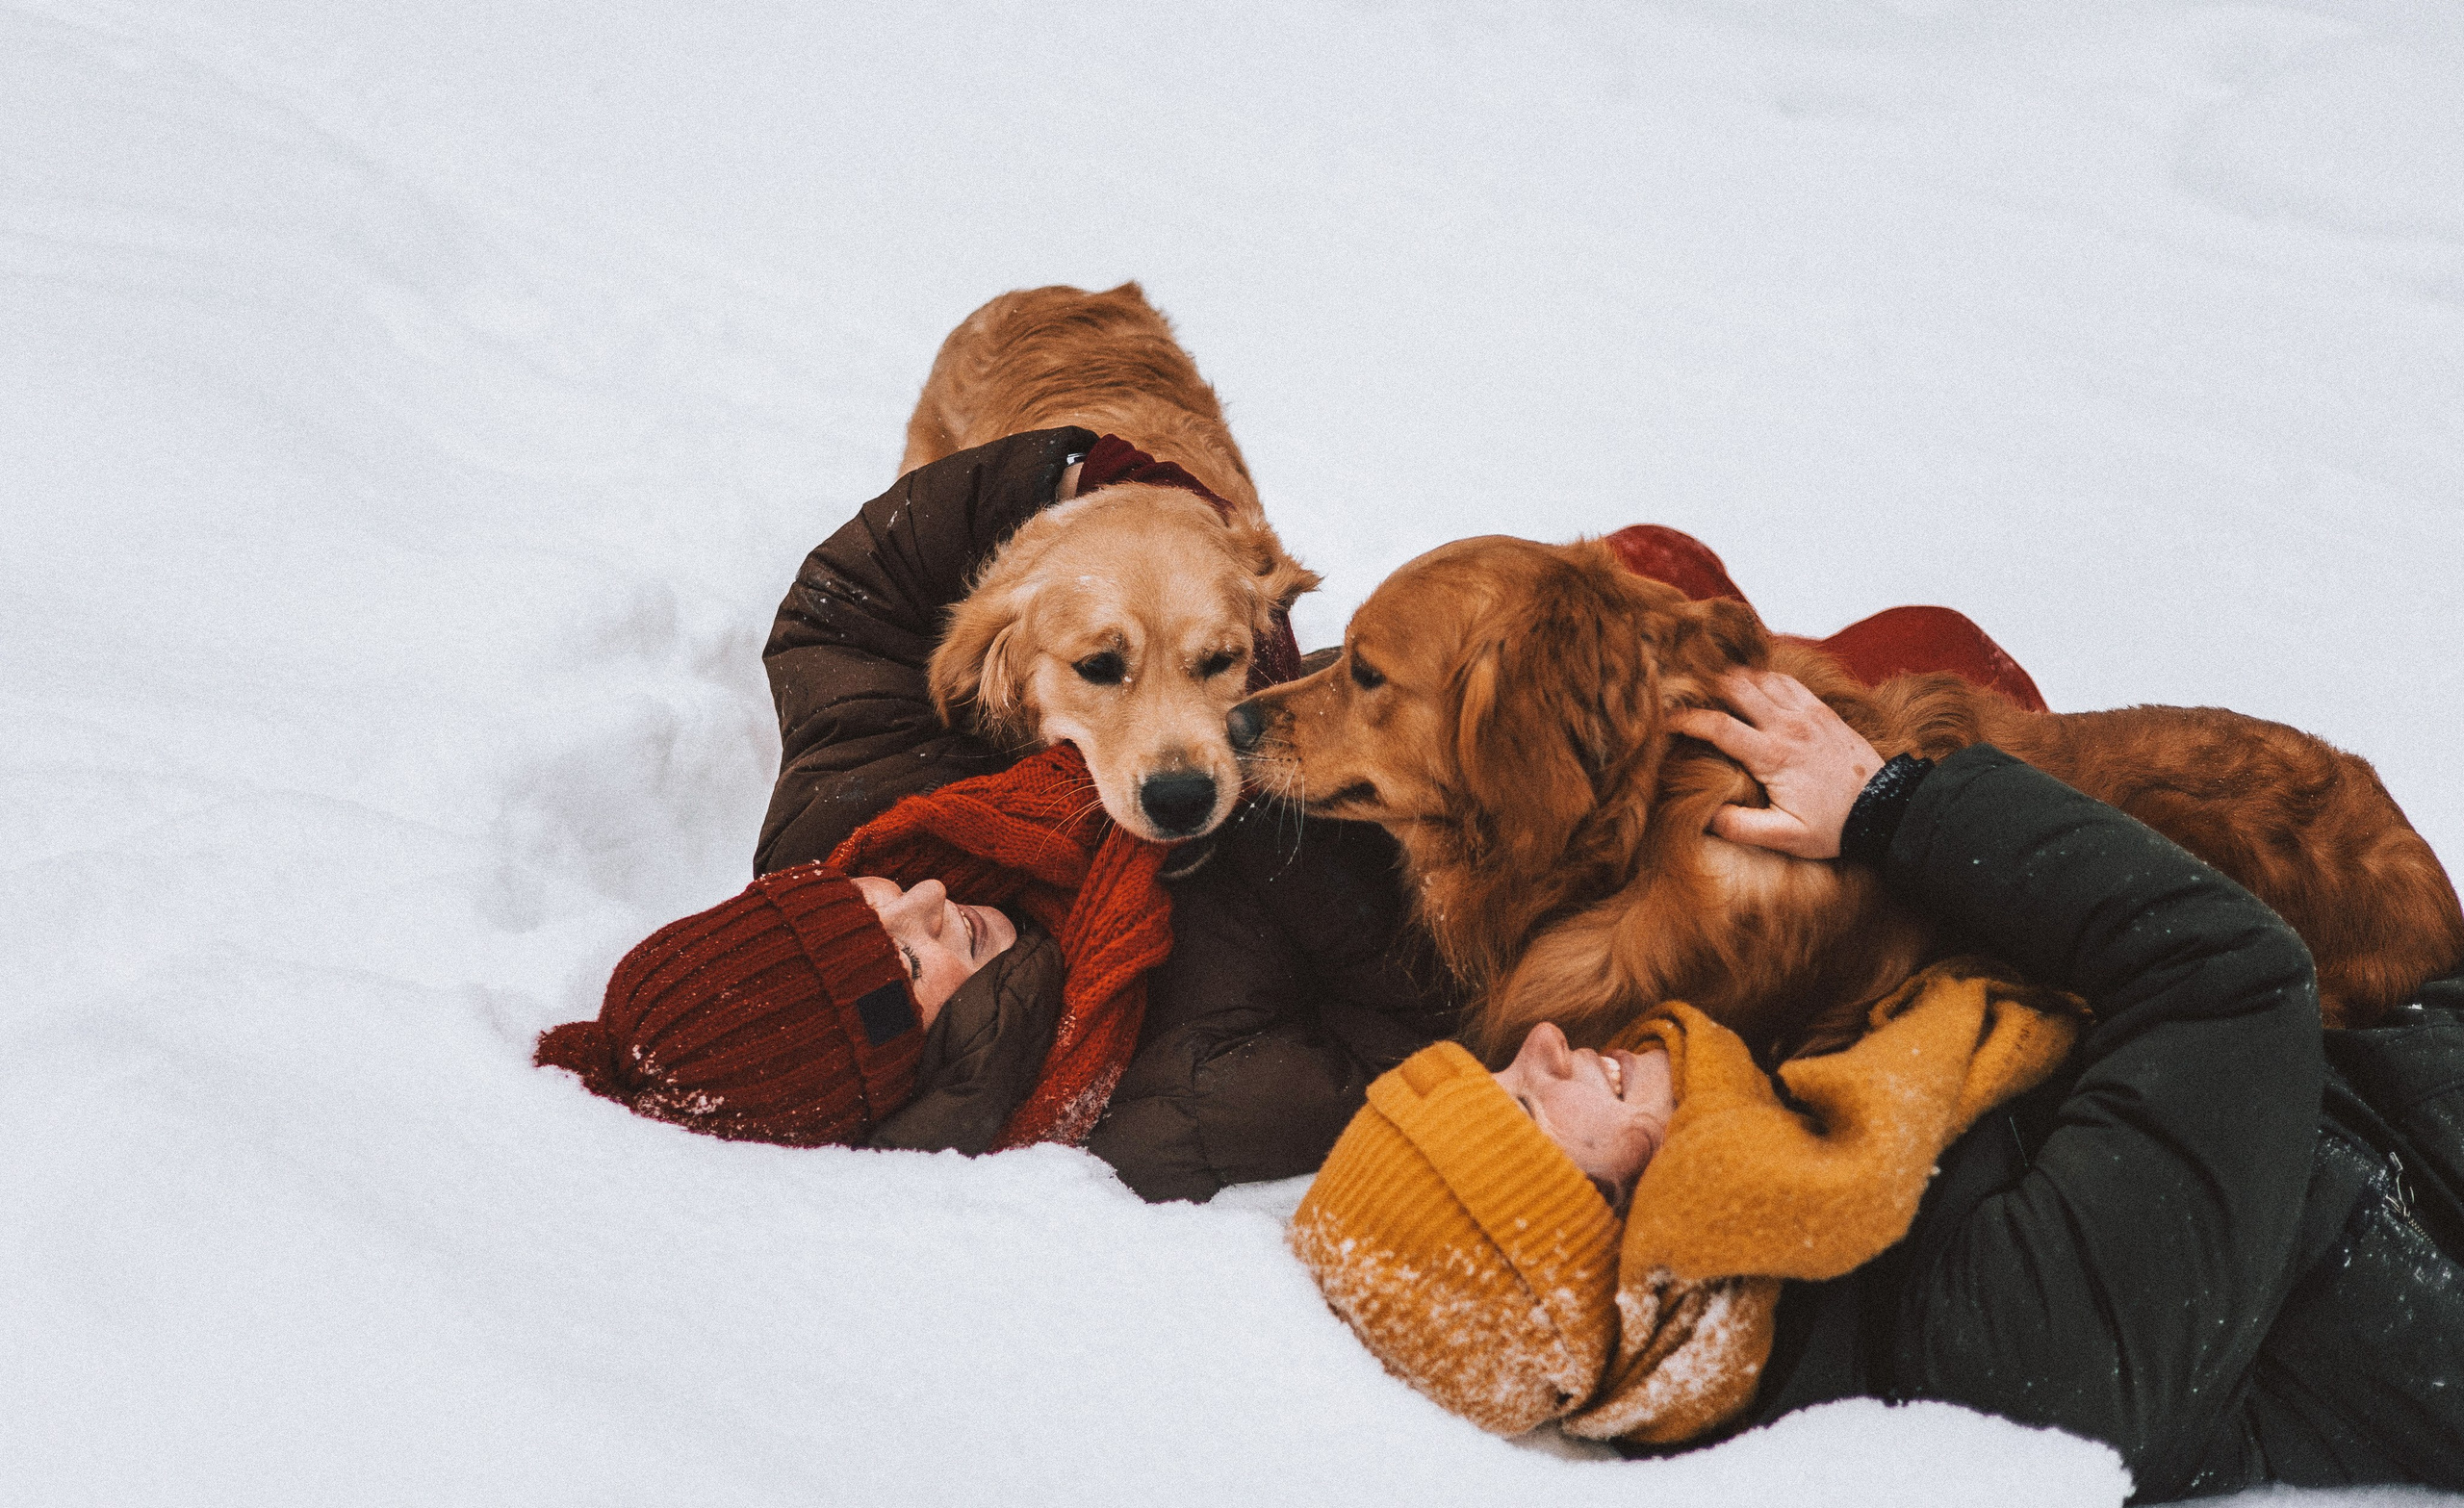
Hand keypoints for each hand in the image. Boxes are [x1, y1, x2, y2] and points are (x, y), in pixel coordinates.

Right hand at [1667, 670, 1880, 858]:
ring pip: (1758, 677)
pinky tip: (1751, 687)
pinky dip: (1762, 677)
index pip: (1716, 726)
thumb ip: (1741, 827)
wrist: (1886, 808)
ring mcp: (1807, 713)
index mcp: (1772, 756)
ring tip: (1712, 692)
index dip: (1684, 719)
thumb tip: (1704, 816)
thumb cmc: (1834, 826)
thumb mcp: (1786, 837)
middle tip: (1686, 697)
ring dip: (1733, 680)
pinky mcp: (1822, 709)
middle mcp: (1787, 726)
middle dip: (1704, 688)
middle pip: (1734, 687)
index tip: (1664, 721)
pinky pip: (1785, 679)